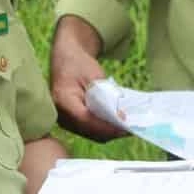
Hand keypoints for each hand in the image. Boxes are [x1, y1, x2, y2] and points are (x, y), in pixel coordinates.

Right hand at [49, 17, 126, 141]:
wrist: (65, 59)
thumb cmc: (78, 64)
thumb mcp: (94, 76)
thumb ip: (105, 96)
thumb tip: (121, 117)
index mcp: (63, 100)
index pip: (86, 119)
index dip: (106, 126)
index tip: (124, 126)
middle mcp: (61, 115)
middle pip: (89, 131)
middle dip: (111, 132)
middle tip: (132, 128)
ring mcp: (65, 121)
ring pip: (91, 133)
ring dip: (109, 132)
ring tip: (128, 127)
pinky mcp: (71, 122)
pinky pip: (89, 130)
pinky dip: (104, 128)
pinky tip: (117, 123)